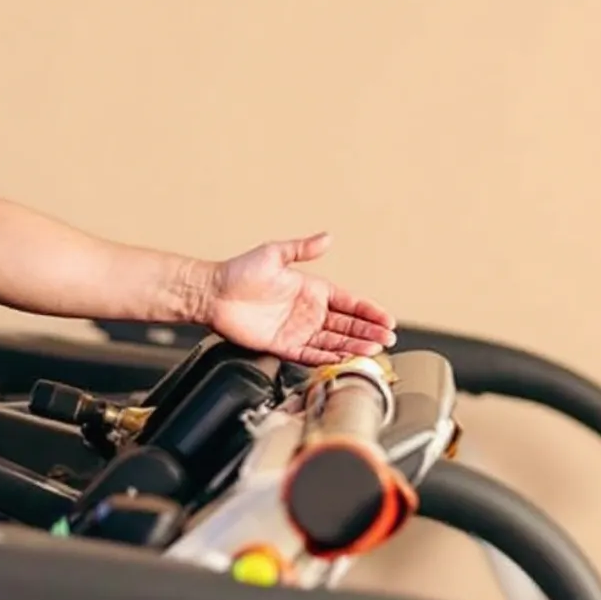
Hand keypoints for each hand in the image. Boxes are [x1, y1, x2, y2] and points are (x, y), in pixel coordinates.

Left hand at [204, 232, 395, 365]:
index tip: (387, 320)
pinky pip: (311, 356)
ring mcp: (298, 331)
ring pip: (333, 343)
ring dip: (354, 348)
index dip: (369, 312)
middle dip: (369, 333)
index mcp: (313, 290)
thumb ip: (302, 249)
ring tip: (373, 352)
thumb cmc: (240, 273)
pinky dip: (328, 360)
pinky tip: (345, 362)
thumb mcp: (274, 254)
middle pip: (347, 326)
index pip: (349, 303)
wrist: (213, 294)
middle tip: (387, 340)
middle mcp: (309, 312)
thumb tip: (327, 237)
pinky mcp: (284, 346)